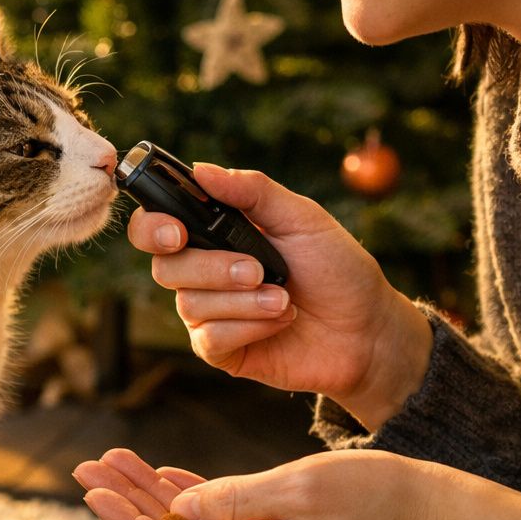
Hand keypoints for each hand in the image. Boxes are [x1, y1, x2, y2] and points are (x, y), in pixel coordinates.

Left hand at [73, 447, 450, 519]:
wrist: (436, 515)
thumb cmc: (377, 496)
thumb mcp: (298, 487)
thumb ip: (231, 499)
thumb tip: (176, 510)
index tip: (91, 490)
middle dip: (127, 502)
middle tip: (85, 466)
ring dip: (154, 496)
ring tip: (111, 460)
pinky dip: (192, 501)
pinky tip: (162, 477)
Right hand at [129, 162, 431, 429]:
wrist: (368, 329)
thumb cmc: (337, 268)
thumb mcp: (302, 218)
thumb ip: (253, 191)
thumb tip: (201, 169)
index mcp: (214, 234)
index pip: (155, 226)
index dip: (152, 228)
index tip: (177, 233)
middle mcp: (203, 272)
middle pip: (164, 267)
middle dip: (212, 269)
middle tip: (257, 270)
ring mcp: (210, 313)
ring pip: (189, 304)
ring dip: (242, 301)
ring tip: (284, 299)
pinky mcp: (222, 350)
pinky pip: (209, 339)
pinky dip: (249, 327)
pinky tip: (280, 321)